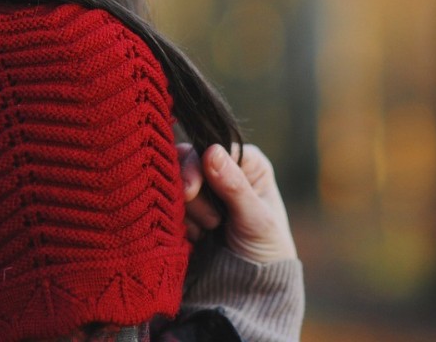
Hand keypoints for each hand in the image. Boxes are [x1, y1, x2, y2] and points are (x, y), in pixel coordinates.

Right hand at [178, 141, 296, 264]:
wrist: (251, 288)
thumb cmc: (266, 249)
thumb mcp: (257, 219)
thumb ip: (235, 187)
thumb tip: (211, 151)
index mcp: (246, 162)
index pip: (213, 147)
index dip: (197, 164)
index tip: (190, 190)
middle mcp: (222, 169)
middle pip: (188, 160)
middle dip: (192, 191)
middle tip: (207, 220)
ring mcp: (202, 189)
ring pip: (175, 183)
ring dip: (189, 210)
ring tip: (210, 231)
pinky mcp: (186, 209)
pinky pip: (168, 204)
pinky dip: (178, 221)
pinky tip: (197, 237)